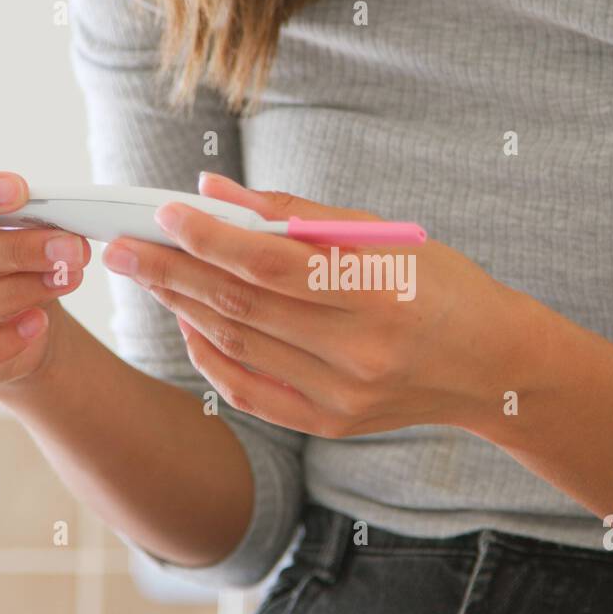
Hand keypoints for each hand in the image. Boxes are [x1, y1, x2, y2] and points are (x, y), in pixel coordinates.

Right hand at [0, 171, 89, 391]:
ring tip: (62, 280)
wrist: (14, 324)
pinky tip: (37, 323)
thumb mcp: (3, 231)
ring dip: (15, 293)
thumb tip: (55, 224)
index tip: (19, 190)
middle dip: (13, 249)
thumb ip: (16, 220)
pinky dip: (1, 343)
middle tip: (67, 247)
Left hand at [102, 172, 529, 437]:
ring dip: (183, 308)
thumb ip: (296, 212)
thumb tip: (213, 191)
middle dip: (173, 272)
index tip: (164, 213)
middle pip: (241, 306)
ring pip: (237, 346)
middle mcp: (357, 353)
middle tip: (122, 246)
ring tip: (148, 274)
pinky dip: (210, 357)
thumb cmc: (441, 284)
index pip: (271, 263)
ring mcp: (341, 395)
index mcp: (377, 294)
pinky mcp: (330, 422)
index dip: (210, 238)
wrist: (490, 365)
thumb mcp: (384, 234)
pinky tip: (189, 323)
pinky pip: (249, 392)